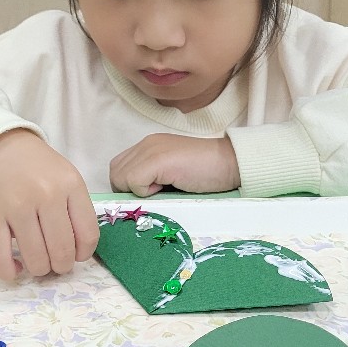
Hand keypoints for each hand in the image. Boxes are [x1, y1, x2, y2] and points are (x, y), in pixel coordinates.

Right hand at [0, 129, 98, 281]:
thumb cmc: (37, 168)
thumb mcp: (66, 178)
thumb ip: (75, 210)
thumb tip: (77, 253)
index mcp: (71, 184)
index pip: (88, 235)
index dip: (83, 254)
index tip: (76, 255)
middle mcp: (46, 194)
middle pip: (62, 250)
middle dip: (61, 266)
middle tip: (56, 263)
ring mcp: (17, 205)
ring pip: (35, 258)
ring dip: (39, 270)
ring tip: (37, 264)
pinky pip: (0, 256)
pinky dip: (9, 271)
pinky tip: (14, 270)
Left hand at [109, 135, 240, 197]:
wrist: (232, 164)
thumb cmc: (207, 174)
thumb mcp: (172, 174)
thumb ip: (151, 179)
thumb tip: (132, 202)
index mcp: (149, 146)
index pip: (119, 168)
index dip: (129, 186)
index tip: (150, 194)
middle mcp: (146, 144)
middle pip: (115, 173)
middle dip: (130, 190)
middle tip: (157, 193)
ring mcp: (150, 150)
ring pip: (120, 177)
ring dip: (137, 190)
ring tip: (163, 189)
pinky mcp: (157, 160)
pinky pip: (133, 182)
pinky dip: (146, 191)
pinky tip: (167, 188)